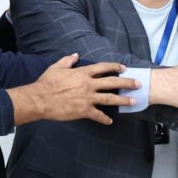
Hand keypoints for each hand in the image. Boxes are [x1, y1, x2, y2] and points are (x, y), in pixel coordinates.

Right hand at [10, 54, 139, 125]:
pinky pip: (98, 115)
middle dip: (127, 83)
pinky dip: (105, 119)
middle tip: (138, 84)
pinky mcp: (84, 111)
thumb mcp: (56, 67)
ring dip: (123, 100)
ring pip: (110, 99)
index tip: (124, 68)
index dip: (115, 67)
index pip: (103, 68)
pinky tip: (110, 121)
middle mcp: (88, 84)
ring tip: (133, 101)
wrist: (40, 100)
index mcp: (82, 73)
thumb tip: (75, 55)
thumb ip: (67, 60)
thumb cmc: (46, 83)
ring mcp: (87, 98)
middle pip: (112, 82)